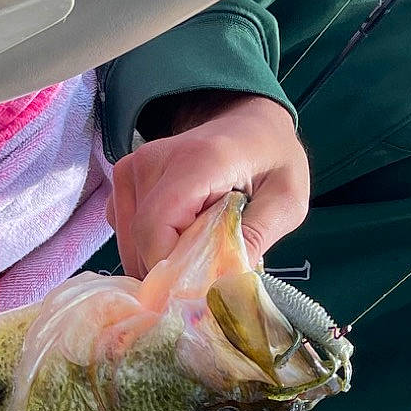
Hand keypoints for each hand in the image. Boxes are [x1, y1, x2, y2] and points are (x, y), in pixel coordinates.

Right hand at [109, 92, 308, 277]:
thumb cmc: (272, 158)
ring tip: (199, 243)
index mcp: (196, 161)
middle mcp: (152, 161)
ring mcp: (132, 169)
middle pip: (139, 242)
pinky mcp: (124, 180)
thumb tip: (224, 284)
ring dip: (162, 259)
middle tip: (210, 269)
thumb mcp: (287, 200)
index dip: (171, 271)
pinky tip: (181, 234)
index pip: (154, 231)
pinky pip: (125, 232)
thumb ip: (256, 238)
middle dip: (171, 270)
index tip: (203, 288)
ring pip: (130, 242)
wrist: (250, 122)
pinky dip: (150, 246)